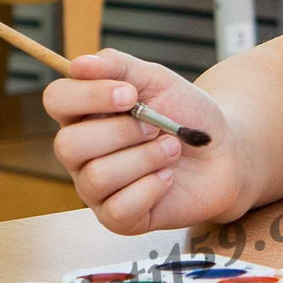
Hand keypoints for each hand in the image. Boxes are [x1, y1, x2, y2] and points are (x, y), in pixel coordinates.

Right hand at [44, 50, 247, 235]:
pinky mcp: (118, 217)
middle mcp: (82, 153)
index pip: (56, 99)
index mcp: (84, 115)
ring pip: (97, 176)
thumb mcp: (158, 81)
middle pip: (68, 144)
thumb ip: (119, 67)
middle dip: (122, 132)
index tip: (130, 94)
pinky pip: (119, 207)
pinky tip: (168, 177)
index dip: (88, 95)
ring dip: (146, 157)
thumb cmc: (186, 116)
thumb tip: (78, 64)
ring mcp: (96, 188)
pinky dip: (152, 187)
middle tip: (156, 127)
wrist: (226, 152)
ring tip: (172, 149)